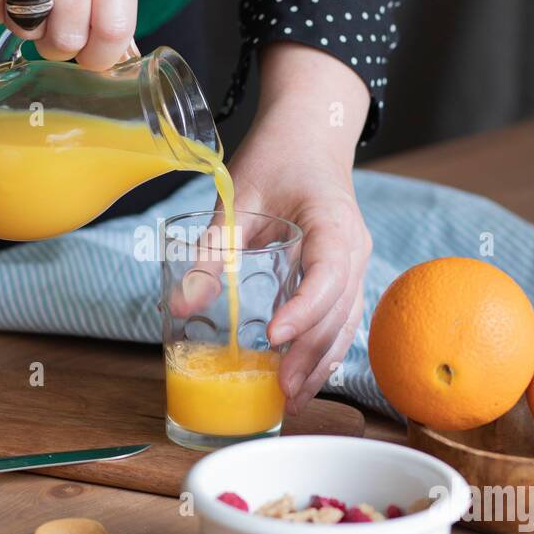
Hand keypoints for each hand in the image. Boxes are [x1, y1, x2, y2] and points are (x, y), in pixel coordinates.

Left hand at [226, 43, 373, 413]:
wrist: (308, 134)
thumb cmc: (274, 158)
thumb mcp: (235, 198)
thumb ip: (211, 250)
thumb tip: (179, 305)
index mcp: (332, 222)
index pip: (327, 275)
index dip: (303, 310)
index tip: (273, 336)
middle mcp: (353, 247)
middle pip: (339, 310)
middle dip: (310, 353)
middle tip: (278, 390)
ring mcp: (354, 263)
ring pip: (345, 322)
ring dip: (320, 362)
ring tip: (290, 399)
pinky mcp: (344, 275)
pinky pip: (341, 318)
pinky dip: (323, 350)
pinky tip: (302, 379)